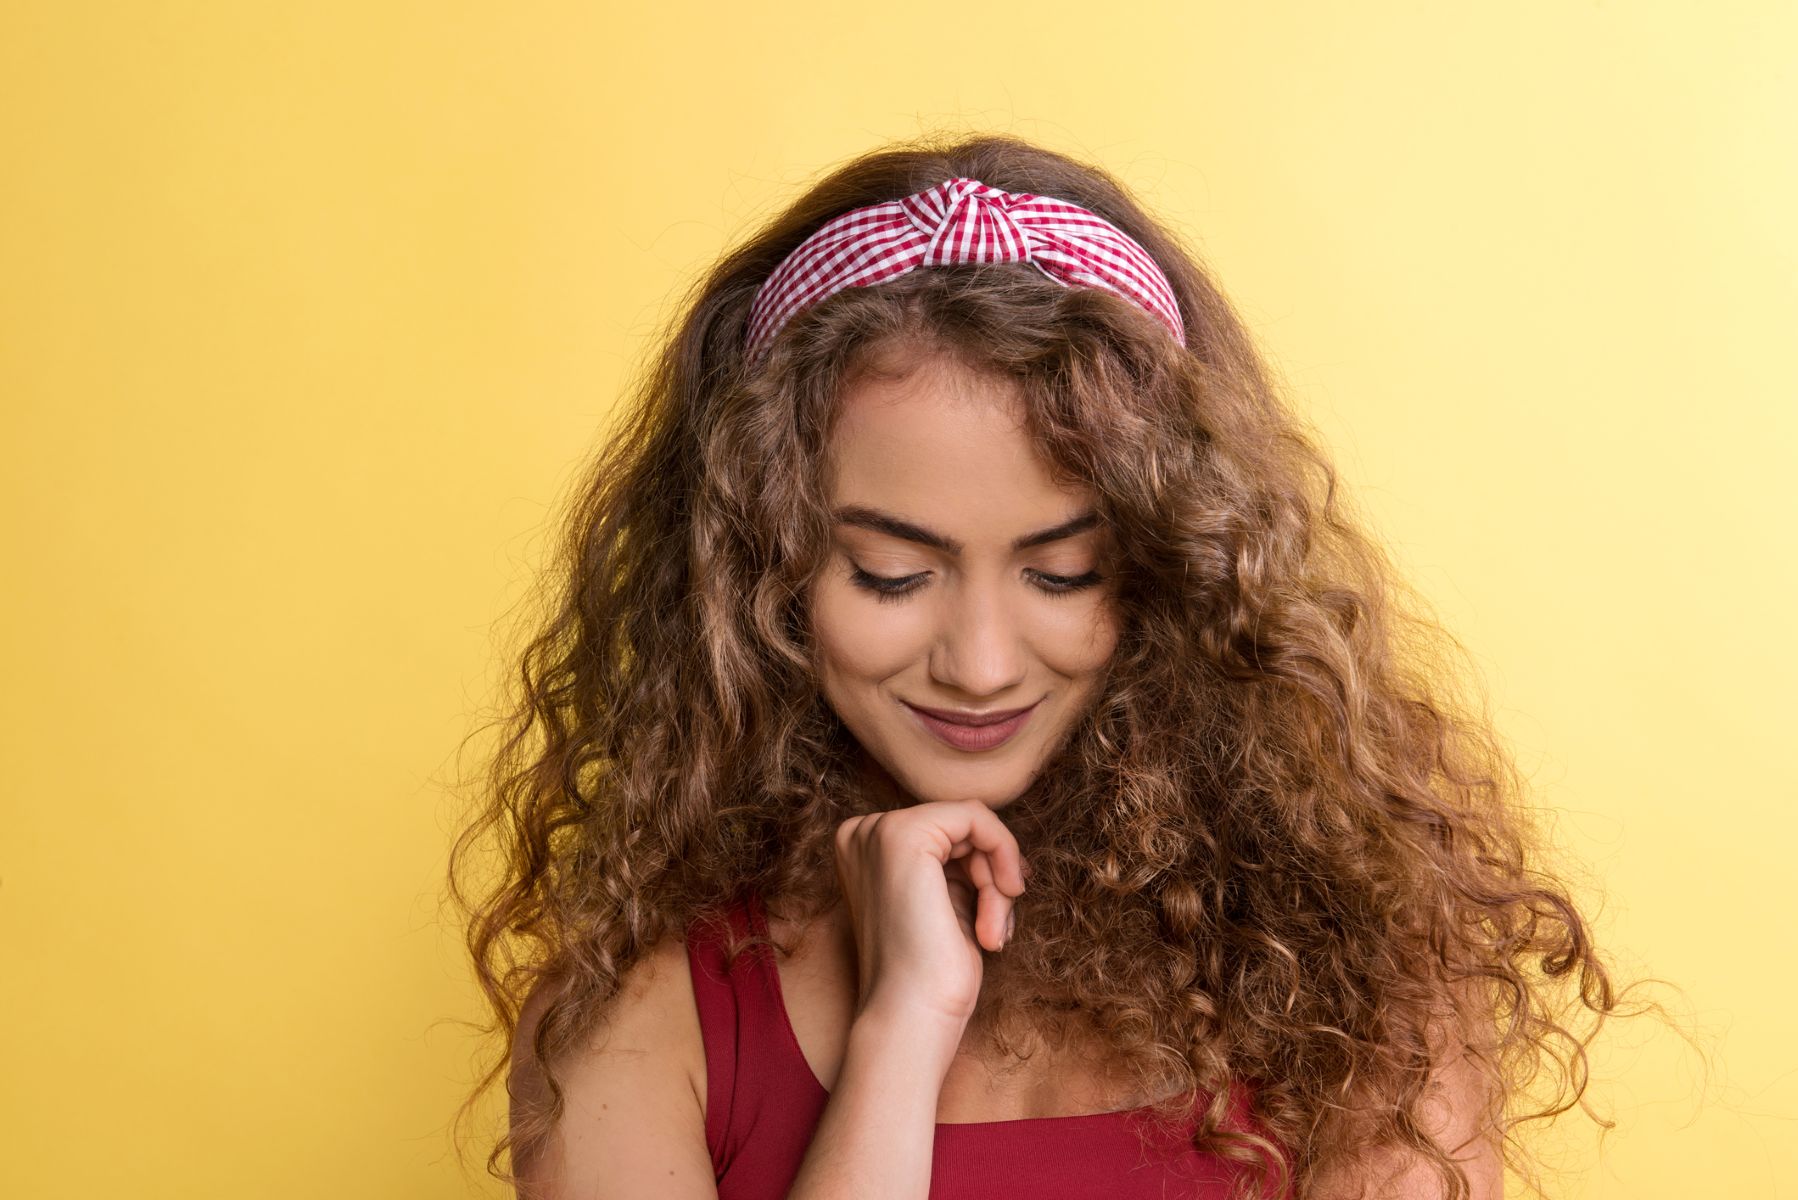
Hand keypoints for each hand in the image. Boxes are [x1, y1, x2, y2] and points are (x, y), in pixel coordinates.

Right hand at [832, 799, 1028, 1028]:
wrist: (911, 1018)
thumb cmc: (930, 974)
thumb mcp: (943, 901)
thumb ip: (956, 864)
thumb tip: (998, 839)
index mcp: (862, 849)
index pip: (943, 833)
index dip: (980, 870)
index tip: (998, 913)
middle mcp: (861, 832)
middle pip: (959, 828)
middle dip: (991, 877)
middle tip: (997, 930)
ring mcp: (878, 831)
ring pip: (973, 825)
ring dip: (997, 881)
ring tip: (994, 932)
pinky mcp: (906, 836)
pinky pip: (978, 817)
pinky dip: (1004, 856)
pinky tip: (1003, 902)